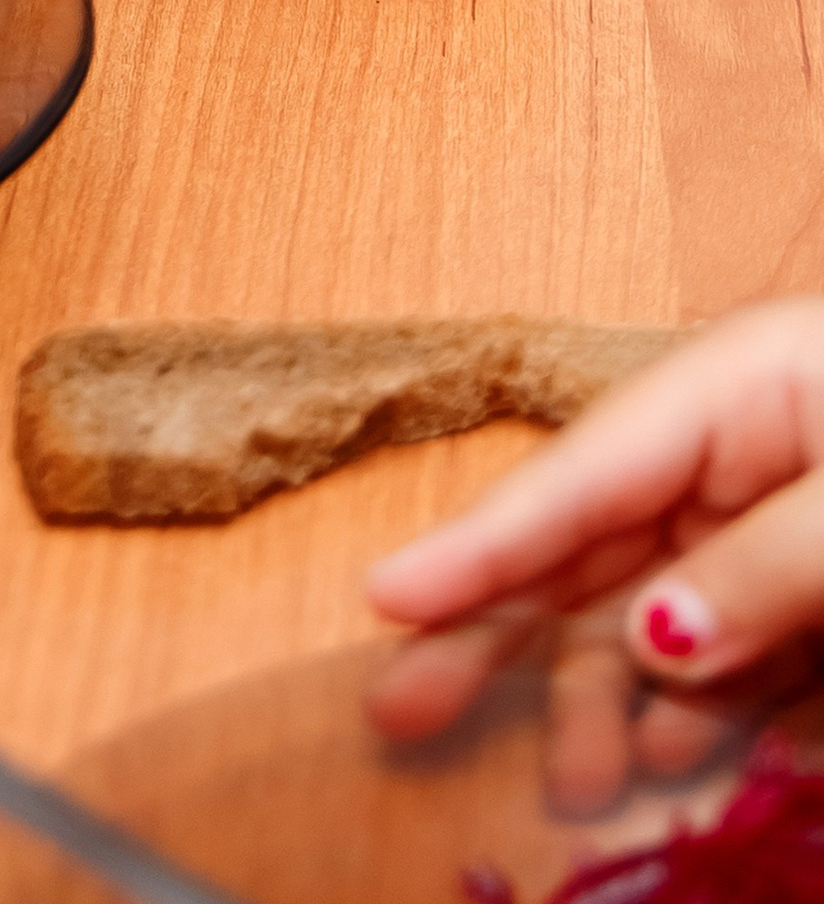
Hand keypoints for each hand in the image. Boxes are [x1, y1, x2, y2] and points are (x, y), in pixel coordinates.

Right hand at [367, 305, 823, 808]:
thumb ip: (767, 564)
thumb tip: (657, 642)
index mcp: (736, 387)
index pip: (580, 473)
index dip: (481, 542)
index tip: (385, 597)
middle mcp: (728, 454)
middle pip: (582, 547)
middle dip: (494, 634)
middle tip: (400, 710)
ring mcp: (763, 523)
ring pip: (641, 614)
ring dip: (596, 700)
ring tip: (579, 778)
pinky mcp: (803, 594)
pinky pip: (719, 657)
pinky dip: (686, 713)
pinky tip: (666, 756)